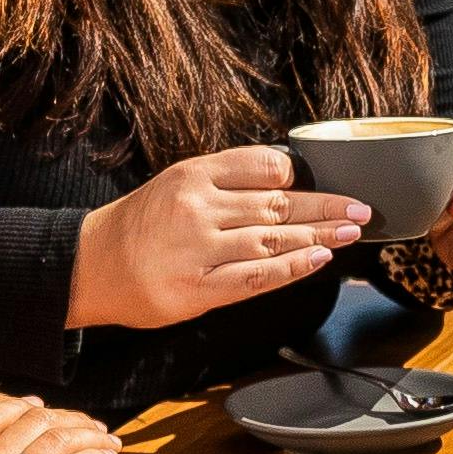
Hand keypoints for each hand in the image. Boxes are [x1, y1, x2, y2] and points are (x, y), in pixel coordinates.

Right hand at [72, 147, 370, 329]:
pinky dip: (292, 267)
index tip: (332, 180)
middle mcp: (198, 207)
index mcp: (194, 175)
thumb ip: (225, 182)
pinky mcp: (199, 288)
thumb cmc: (141, 225)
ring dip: (320, 236)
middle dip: (326, 206)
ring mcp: (199, 249)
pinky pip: (257, 277)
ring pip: (273, 239)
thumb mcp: (176, 184)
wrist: (90, 266)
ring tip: (352, 232)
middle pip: (277, 203)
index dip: (302, 176)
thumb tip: (286, 183)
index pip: (262, 165)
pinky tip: (319, 259)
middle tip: (362, 208)